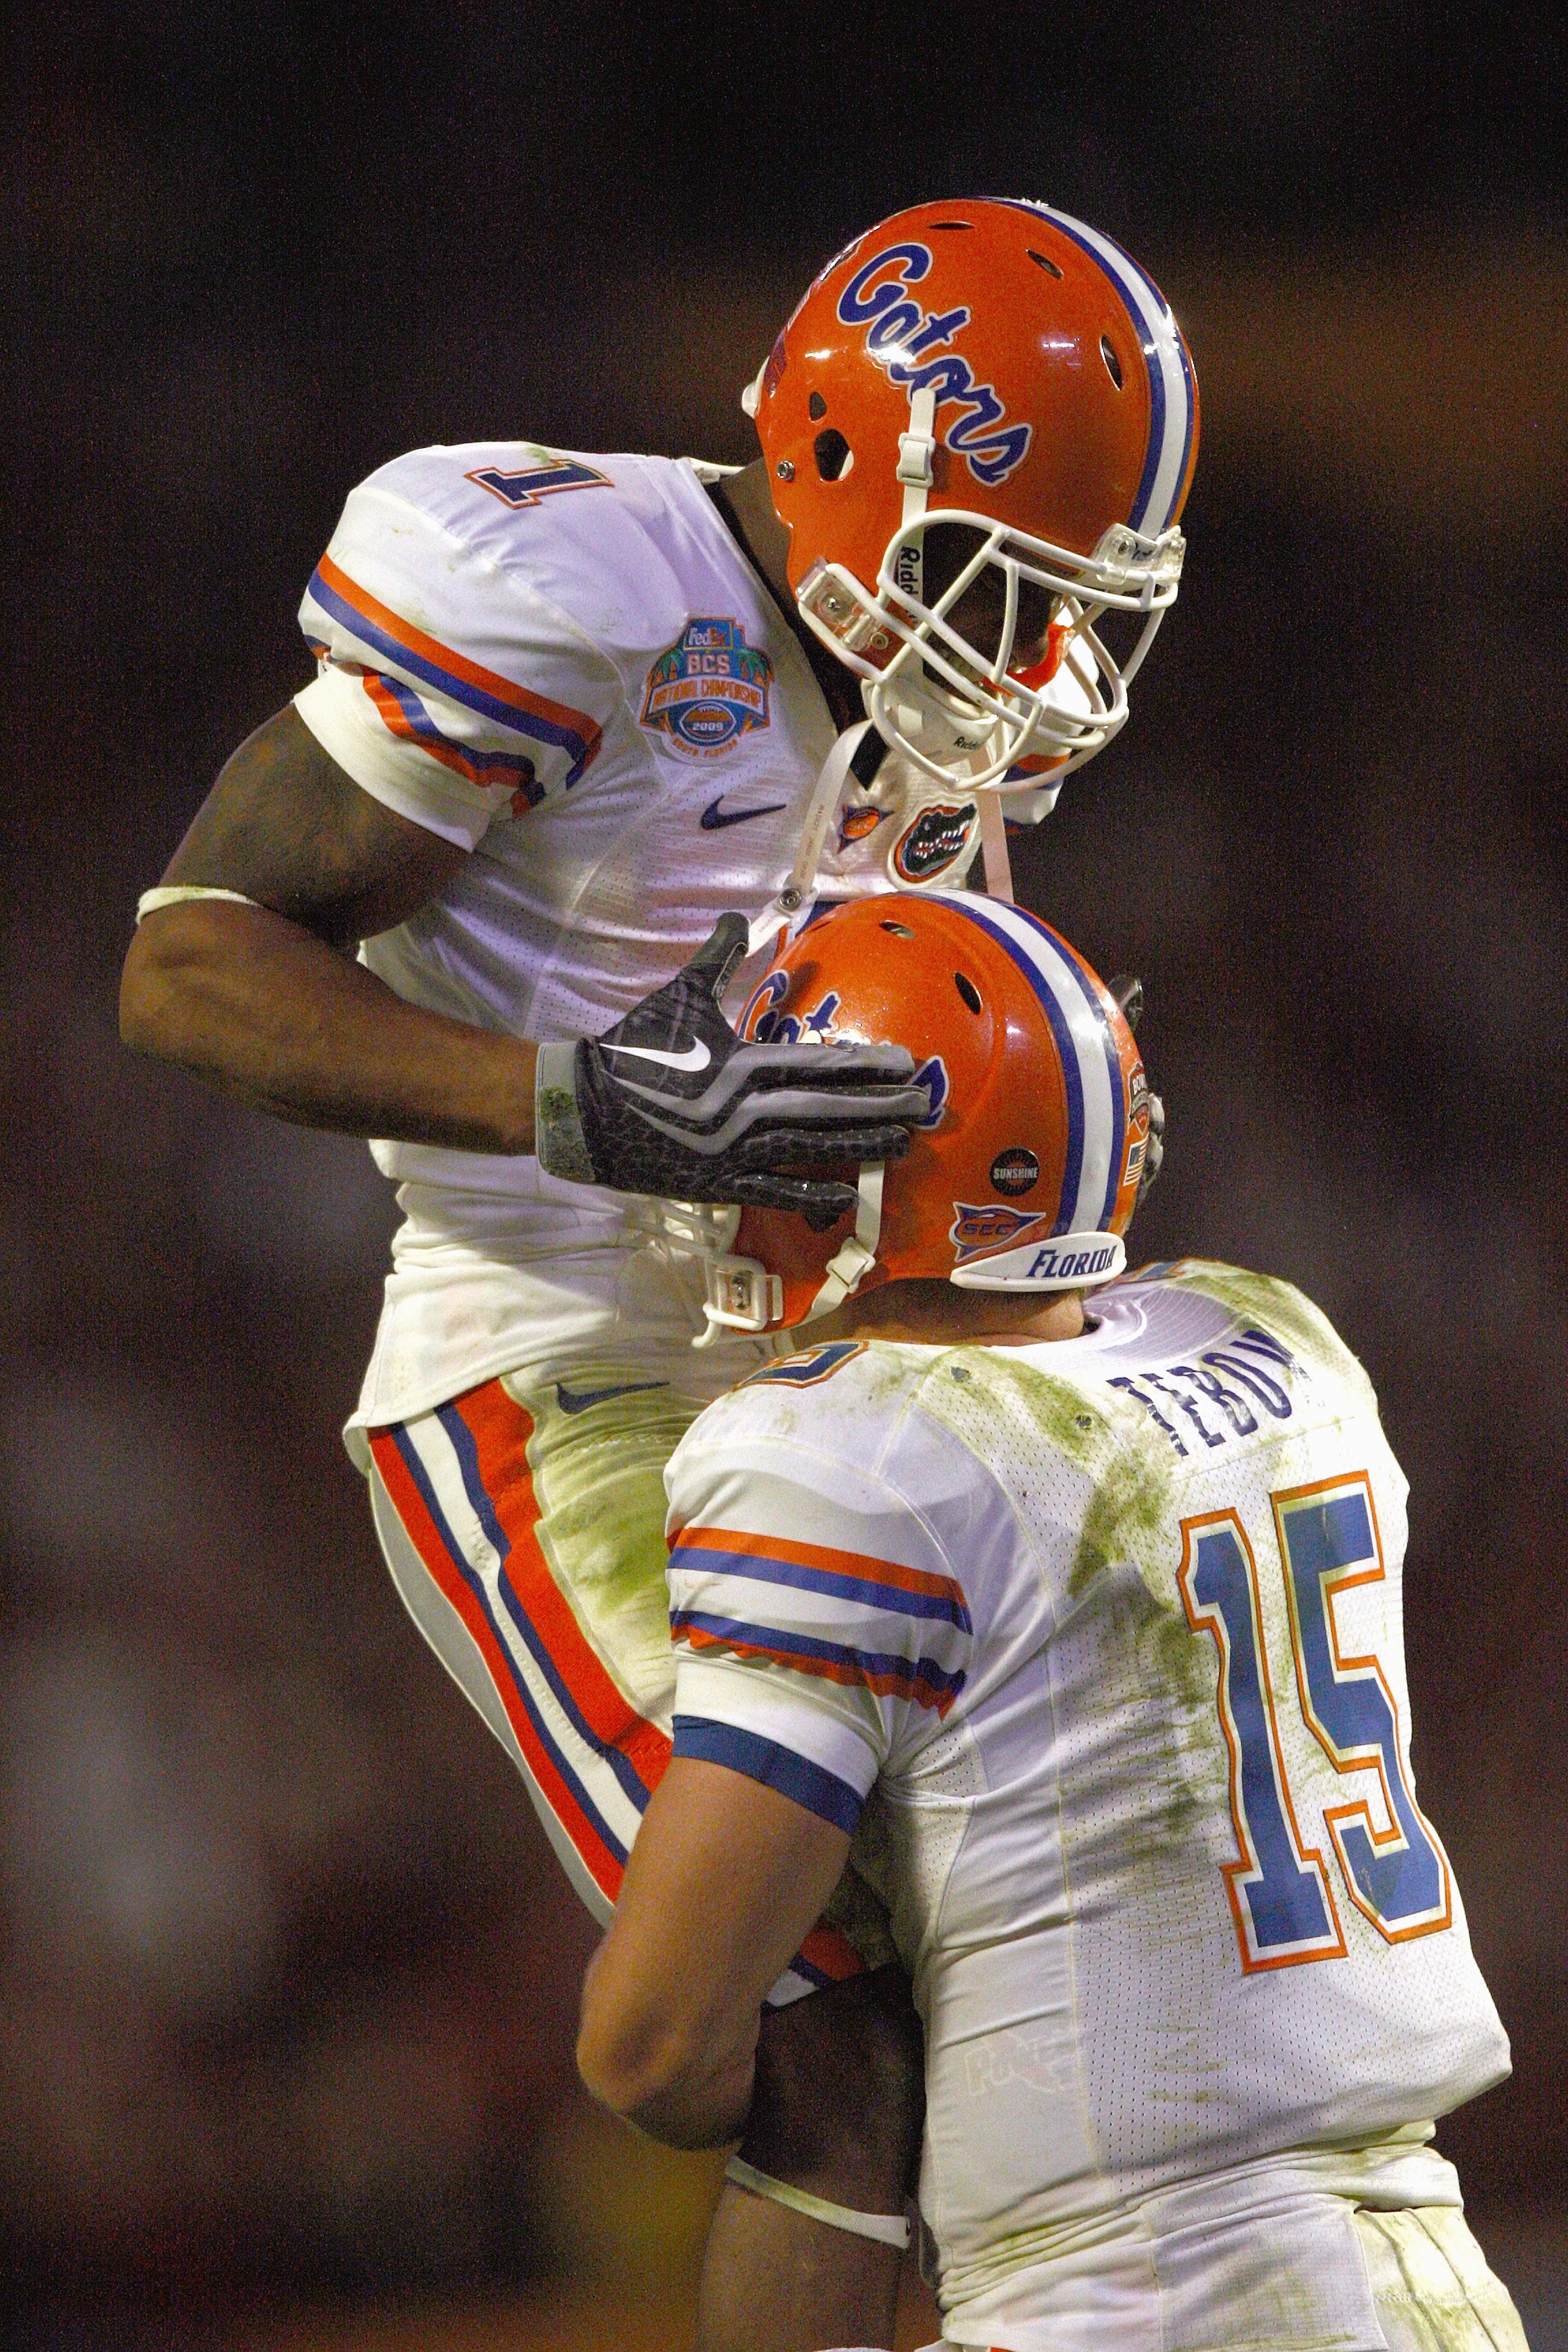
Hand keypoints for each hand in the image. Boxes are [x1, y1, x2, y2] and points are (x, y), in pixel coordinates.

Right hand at [535, 914, 928, 1220]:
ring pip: (812, 1151)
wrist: (582, 1109)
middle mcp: (744, 1111)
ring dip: (861, 1146)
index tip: (907, 1064)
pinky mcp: (719, 1183)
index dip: (866, 1067)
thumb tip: (737, 916)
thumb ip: (716, 956)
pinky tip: (849, 1194)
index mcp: (739, 1063)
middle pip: (828, 1110)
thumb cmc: (634, 1047)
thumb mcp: (678, 996)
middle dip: (880, 1108)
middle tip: (924, 1106)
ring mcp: (733, 1152)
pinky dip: (813, 1196)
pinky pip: (775, 1191)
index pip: (818, 1066)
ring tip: (902, 1142)